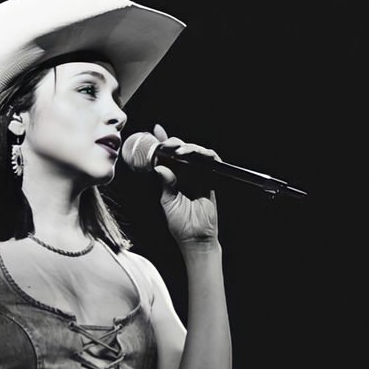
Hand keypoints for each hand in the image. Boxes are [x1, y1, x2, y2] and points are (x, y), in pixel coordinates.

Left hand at [152, 123, 220, 245]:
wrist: (197, 237)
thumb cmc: (181, 224)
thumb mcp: (168, 203)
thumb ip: (166, 184)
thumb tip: (159, 166)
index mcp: (173, 178)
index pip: (167, 157)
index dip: (162, 143)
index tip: (155, 130)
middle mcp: (186, 174)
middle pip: (181, 150)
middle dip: (173, 143)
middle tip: (166, 143)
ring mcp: (199, 175)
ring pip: (195, 152)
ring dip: (187, 147)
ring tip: (178, 150)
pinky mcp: (212, 178)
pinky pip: (212, 160)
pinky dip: (205, 153)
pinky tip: (194, 154)